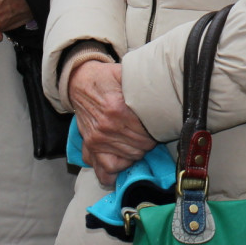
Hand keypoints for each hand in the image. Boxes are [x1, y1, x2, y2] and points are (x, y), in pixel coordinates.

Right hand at [69, 59, 154, 185]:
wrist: (80, 82)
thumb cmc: (106, 79)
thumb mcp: (126, 74)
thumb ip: (145, 83)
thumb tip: (165, 89)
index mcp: (119, 109)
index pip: (148, 132)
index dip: (158, 130)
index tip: (159, 125)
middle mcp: (108, 127)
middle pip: (142, 146)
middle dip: (150, 140)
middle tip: (150, 132)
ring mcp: (98, 140)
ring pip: (130, 157)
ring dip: (139, 151)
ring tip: (139, 140)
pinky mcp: (90, 147)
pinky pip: (105, 170)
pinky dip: (118, 168)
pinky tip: (126, 160)